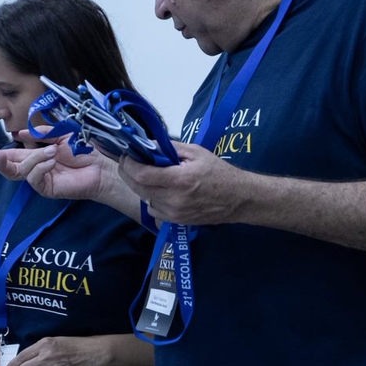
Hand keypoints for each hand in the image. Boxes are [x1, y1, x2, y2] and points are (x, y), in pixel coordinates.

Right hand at [0, 136, 114, 203]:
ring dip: (34, 158)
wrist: (101, 166)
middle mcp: (37, 169)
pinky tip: (51, 161)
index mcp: (38, 156)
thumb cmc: (84, 150)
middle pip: (12, 169)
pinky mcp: (48, 189)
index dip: (0, 155)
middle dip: (1, 162)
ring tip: (52, 152)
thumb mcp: (61, 135)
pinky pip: (34, 179)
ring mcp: (41, 180)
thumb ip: (42, 134)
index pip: (15, 156)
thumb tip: (22, 134)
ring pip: (23, 171)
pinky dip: (39, 167)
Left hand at [120, 141, 247, 224]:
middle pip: (138, 188)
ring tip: (148, 174)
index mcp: (179, 180)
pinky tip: (160, 190)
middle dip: (128, 173)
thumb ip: (169, 147)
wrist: (238, 198)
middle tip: (127, 162)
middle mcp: (174, 199)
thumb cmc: (218, 172)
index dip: (129, 164)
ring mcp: (174, 213)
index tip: (126, 155)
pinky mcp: (176, 221)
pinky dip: (151, 199)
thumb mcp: (196, 152)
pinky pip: (153, 210)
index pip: (142, 174)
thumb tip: (147, 144)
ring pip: (144, 199)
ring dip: (140, 186)